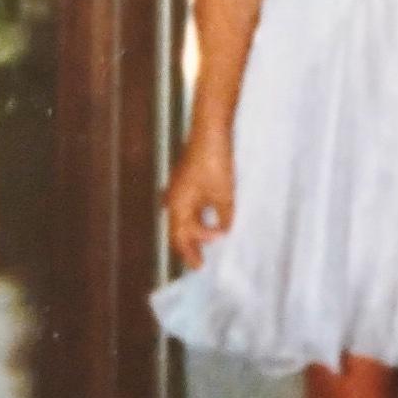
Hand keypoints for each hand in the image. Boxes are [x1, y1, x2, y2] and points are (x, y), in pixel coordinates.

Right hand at [165, 133, 234, 267]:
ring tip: (202, 245)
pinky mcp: (186, 179)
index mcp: (178, 206)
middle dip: (187, 247)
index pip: (182, 237)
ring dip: (192, 231)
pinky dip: (195, 217)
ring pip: (182, 217)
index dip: (194, 250)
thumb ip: (223, 216)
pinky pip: (188, 206)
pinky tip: (207, 218)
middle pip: (177, 230)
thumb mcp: (224, 195)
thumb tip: (224, 230)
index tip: (206, 262)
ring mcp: (177, 188)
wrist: (209, 132)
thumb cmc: (214, 164)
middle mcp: (173, 199)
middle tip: (196, 264)